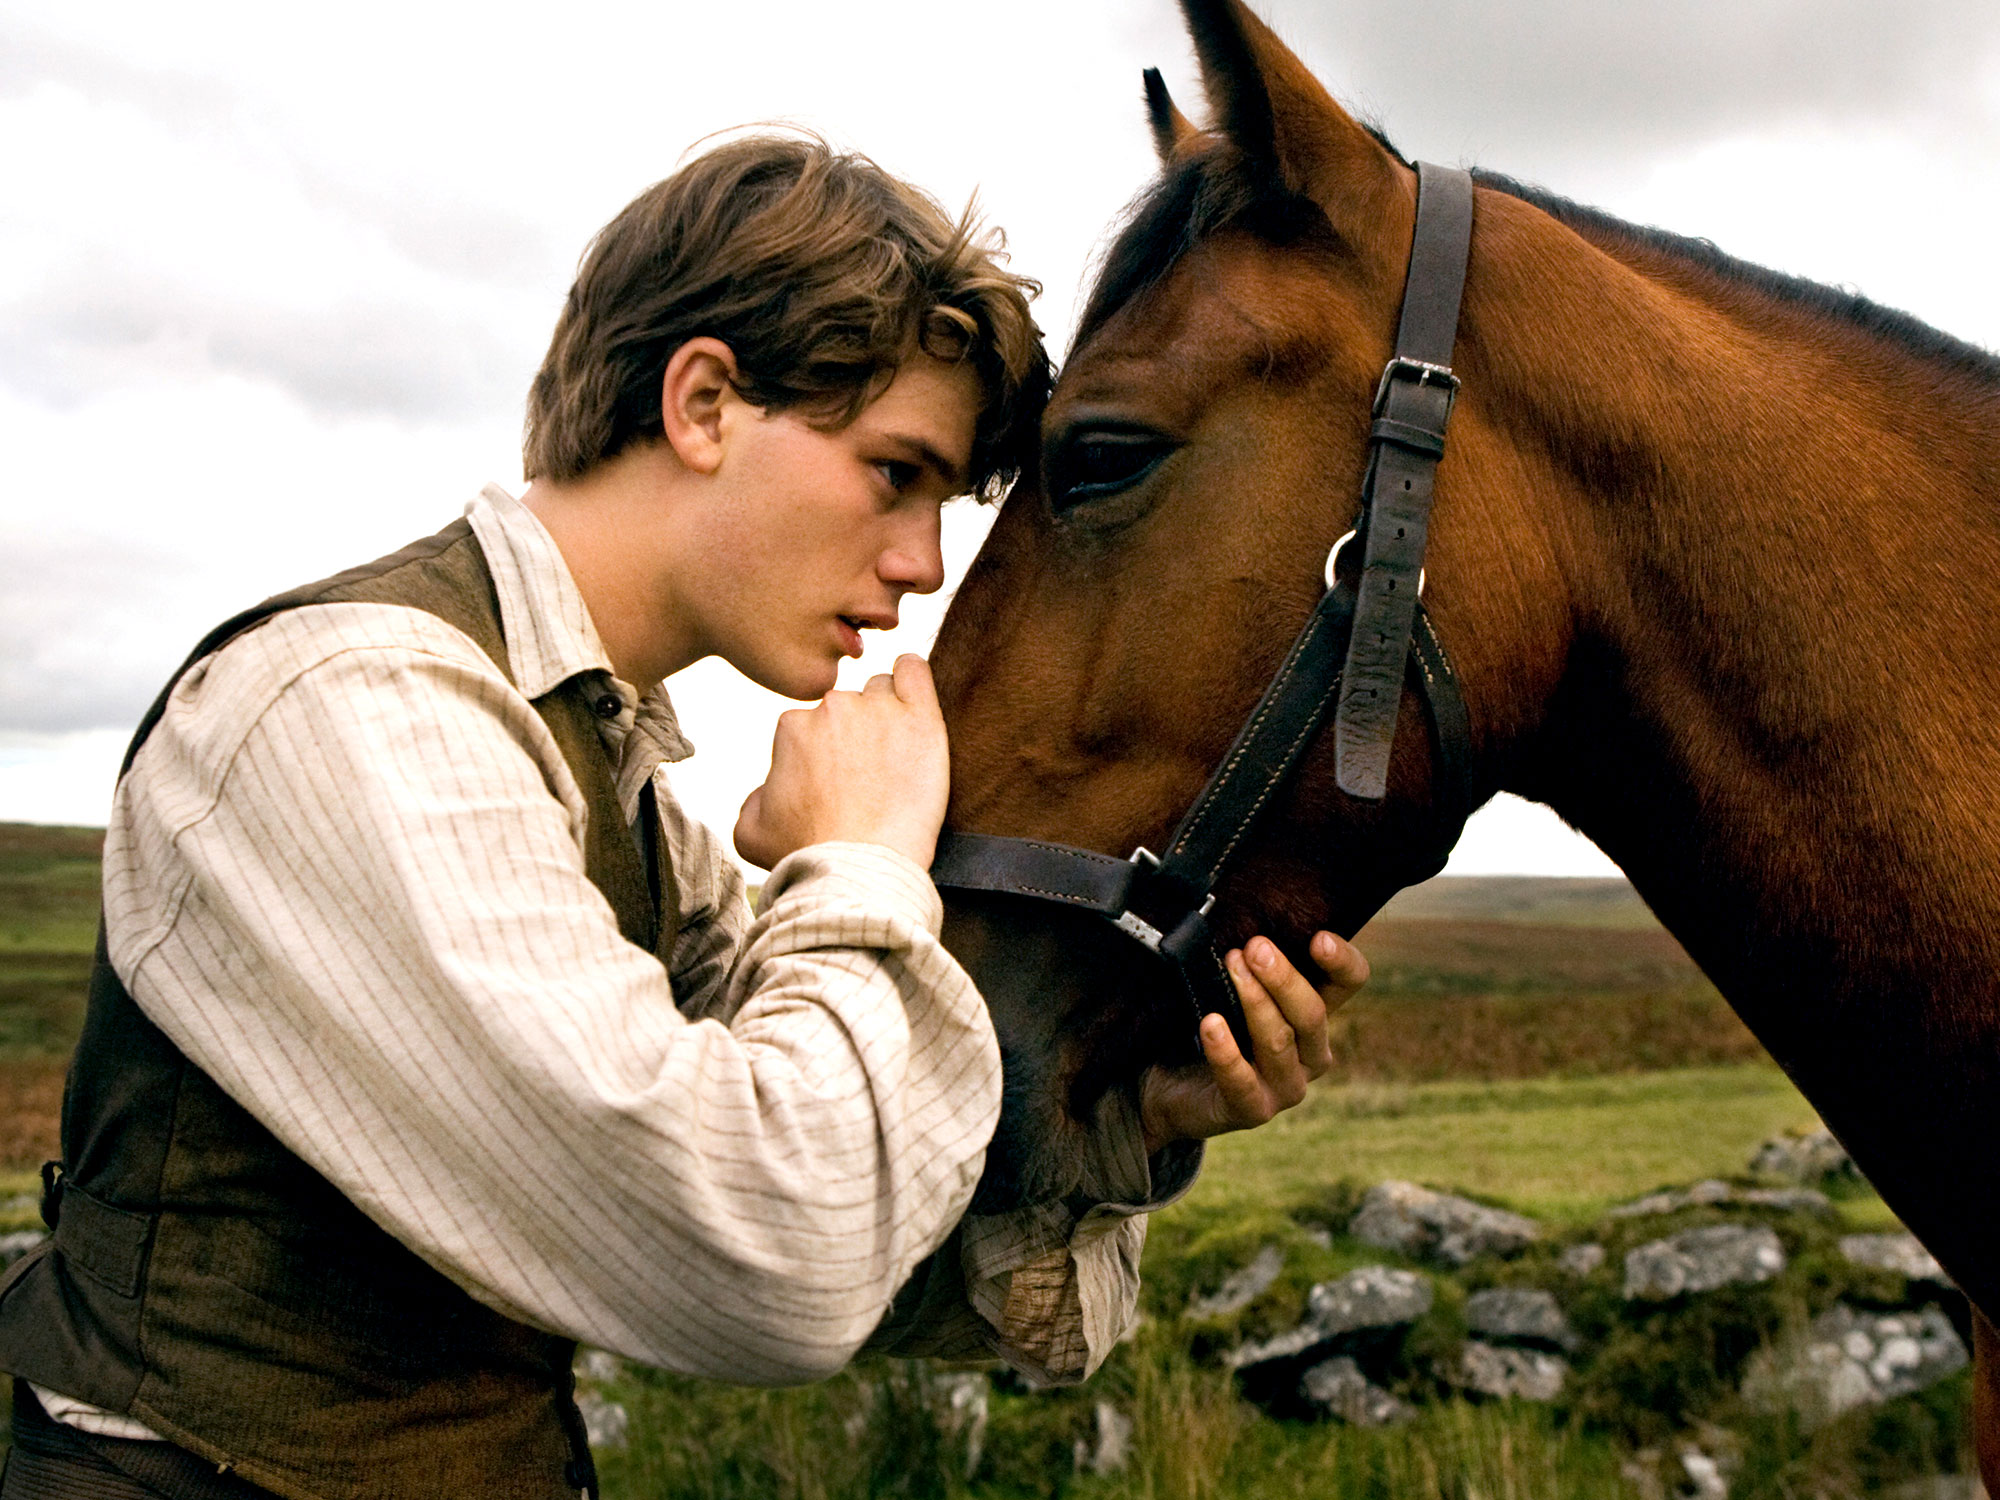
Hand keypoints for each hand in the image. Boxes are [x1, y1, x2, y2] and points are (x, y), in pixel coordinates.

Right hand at [734, 654, 949, 869]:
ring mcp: (878, 709)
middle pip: (849, 705)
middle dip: (858, 733)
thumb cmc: (806, 855)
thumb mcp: (751, 831)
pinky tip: (915, 698)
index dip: (826, 753)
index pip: (813, 723)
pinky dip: (914, 678)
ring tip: (898, 754)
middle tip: (872, 775)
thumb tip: (769, 786)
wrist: (858, 868)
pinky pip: (916, 672)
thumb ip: (754, 798)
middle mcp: (832, 708)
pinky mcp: (919, 717)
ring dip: (888, 712)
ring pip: (883, 691)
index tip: (842, 782)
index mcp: (793, 727)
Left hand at [1139, 931, 1368, 1153]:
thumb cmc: (1213, 1026)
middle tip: (1254, 948)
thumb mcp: (1236, 989)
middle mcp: (1311, 1053)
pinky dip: (1225, 1051)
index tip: (1318, 938)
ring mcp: (1286, 1086)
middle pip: (1313, 1013)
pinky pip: (1242, 1081)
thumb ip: (1252, 962)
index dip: (1342, 962)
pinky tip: (1210, 1024)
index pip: (1350, 983)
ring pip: (1280, 1041)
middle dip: (1284, 978)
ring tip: (1230, 970)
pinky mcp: (1253, 1111)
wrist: (1175, 1087)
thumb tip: (1247, 921)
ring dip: (1254, 1003)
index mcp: (1315, 1015)